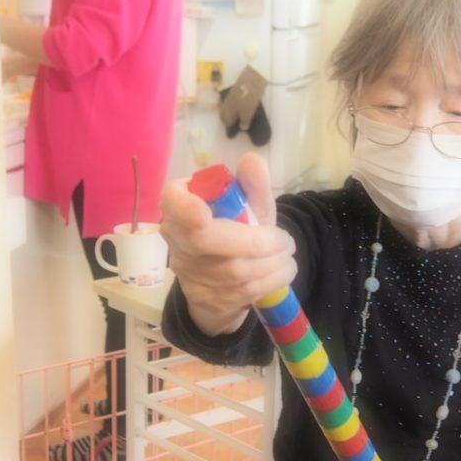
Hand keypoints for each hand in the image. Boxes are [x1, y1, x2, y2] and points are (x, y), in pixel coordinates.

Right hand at [160, 153, 296, 336]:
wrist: (222, 280)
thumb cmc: (235, 231)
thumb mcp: (247, 207)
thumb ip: (251, 185)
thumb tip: (252, 161)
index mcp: (180, 205)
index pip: (172, 202)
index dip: (184, 208)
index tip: (203, 214)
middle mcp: (177, 238)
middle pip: (204, 240)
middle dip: (252, 241)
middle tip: (283, 240)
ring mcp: (188, 272)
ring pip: (233, 270)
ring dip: (272, 261)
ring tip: (288, 252)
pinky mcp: (204, 299)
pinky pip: (244, 290)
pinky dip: (274, 278)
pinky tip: (284, 269)